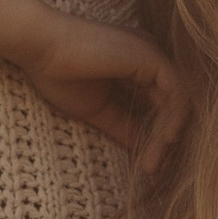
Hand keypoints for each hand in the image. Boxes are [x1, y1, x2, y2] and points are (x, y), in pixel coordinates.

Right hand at [15, 10, 190, 176]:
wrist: (40, 49)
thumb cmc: (59, 74)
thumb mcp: (99, 110)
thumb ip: (124, 126)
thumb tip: (143, 150)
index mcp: (136, 68)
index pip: (159, 106)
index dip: (156, 137)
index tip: (148, 165)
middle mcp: (149, 59)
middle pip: (171, 105)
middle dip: (164, 140)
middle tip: (154, 169)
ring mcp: (152, 55)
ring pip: (177, 101)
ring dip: (167, 135)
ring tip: (153, 162)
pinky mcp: (151, 56)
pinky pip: (176, 91)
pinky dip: (174, 118)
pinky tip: (165, 140)